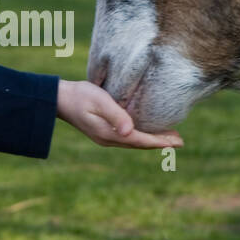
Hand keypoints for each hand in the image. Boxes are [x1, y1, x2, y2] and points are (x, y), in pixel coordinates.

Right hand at [56, 79, 182, 148]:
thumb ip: (115, 115)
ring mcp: (105, 137)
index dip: (160, 141)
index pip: (140, 140)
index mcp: (109, 134)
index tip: (177, 142)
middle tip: (180, 142)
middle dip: (160, 143)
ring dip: (152, 141)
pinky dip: (141, 136)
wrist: (58, 99)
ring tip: (169, 138)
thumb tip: (130, 131)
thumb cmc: (79, 95)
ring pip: (134, 142)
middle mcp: (108, 139)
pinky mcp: (103, 132)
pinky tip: (147, 132)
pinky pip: (128, 138)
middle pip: (140, 144)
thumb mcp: (99, 101)